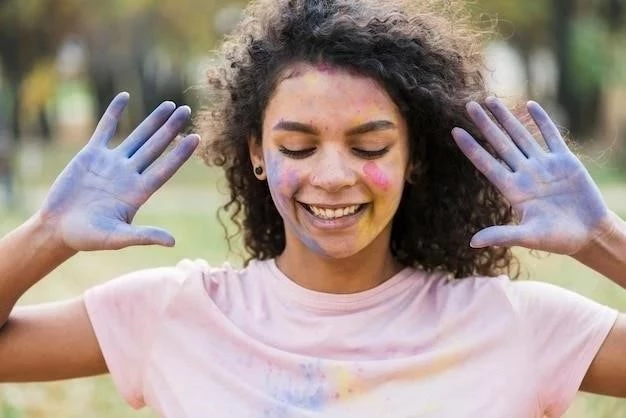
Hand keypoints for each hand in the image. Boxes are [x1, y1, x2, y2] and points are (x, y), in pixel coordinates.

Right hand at [39, 92, 198, 250]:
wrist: (58, 229)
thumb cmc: (88, 238)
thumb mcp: (117, 238)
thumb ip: (143, 236)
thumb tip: (173, 242)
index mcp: (138, 192)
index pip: (165, 169)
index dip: (180, 154)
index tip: (196, 138)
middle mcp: (129, 174)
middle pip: (155, 147)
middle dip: (171, 129)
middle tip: (187, 110)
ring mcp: (111, 163)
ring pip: (137, 136)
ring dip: (153, 121)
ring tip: (170, 105)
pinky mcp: (90, 155)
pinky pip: (105, 129)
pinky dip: (114, 113)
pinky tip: (124, 97)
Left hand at [451, 97, 611, 254]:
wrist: (590, 234)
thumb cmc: (558, 239)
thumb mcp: (529, 237)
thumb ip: (502, 236)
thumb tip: (472, 243)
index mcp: (513, 190)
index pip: (486, 164)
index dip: (471, 147)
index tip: (455, 131)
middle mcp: (525, 174)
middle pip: (500, 143)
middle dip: (485, 124)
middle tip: (468, 105)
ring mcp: (544, 166)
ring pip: (521, 135)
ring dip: (506, 118)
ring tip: (490, 100)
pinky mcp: (565, 161)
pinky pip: (550, 136)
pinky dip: (541, 120)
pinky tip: (529, 105)